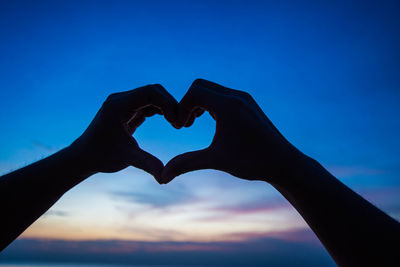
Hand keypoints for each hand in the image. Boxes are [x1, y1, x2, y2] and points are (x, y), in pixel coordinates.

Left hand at [70, 84, 176, 182]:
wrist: (84, 157)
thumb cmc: (101, 157)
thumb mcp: (126, 158)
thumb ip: (147, 164)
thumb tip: (165, 178)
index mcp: (118, 105)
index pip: (150, 92)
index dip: (168, 104)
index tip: (177, 123)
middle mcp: (120, 99)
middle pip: (153, 91)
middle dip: (170, 104)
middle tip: (181, 124)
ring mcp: (124, 103)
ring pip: (152, 96)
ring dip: (167, 107)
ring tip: (177, 124)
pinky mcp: (127, 109)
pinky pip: (148, 104)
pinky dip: (160, 111)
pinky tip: (170, 122)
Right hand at [162, 79, 304, 184]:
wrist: (283, 163)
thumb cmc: (252, 162)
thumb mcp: (216, 160)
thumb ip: (186, 163)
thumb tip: (162, 176)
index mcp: (228, 105)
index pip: (194, 92)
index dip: (181, 108)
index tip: (180, 127)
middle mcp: (236, 97)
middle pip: (200, 86)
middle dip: (188, 103)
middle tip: (185, 124)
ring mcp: (244, 99)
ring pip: (212, 89)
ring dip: (199, 103)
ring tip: (194, 123)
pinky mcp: (248, 104)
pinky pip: (223, 95)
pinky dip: (211, 104)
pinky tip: (211, 122)